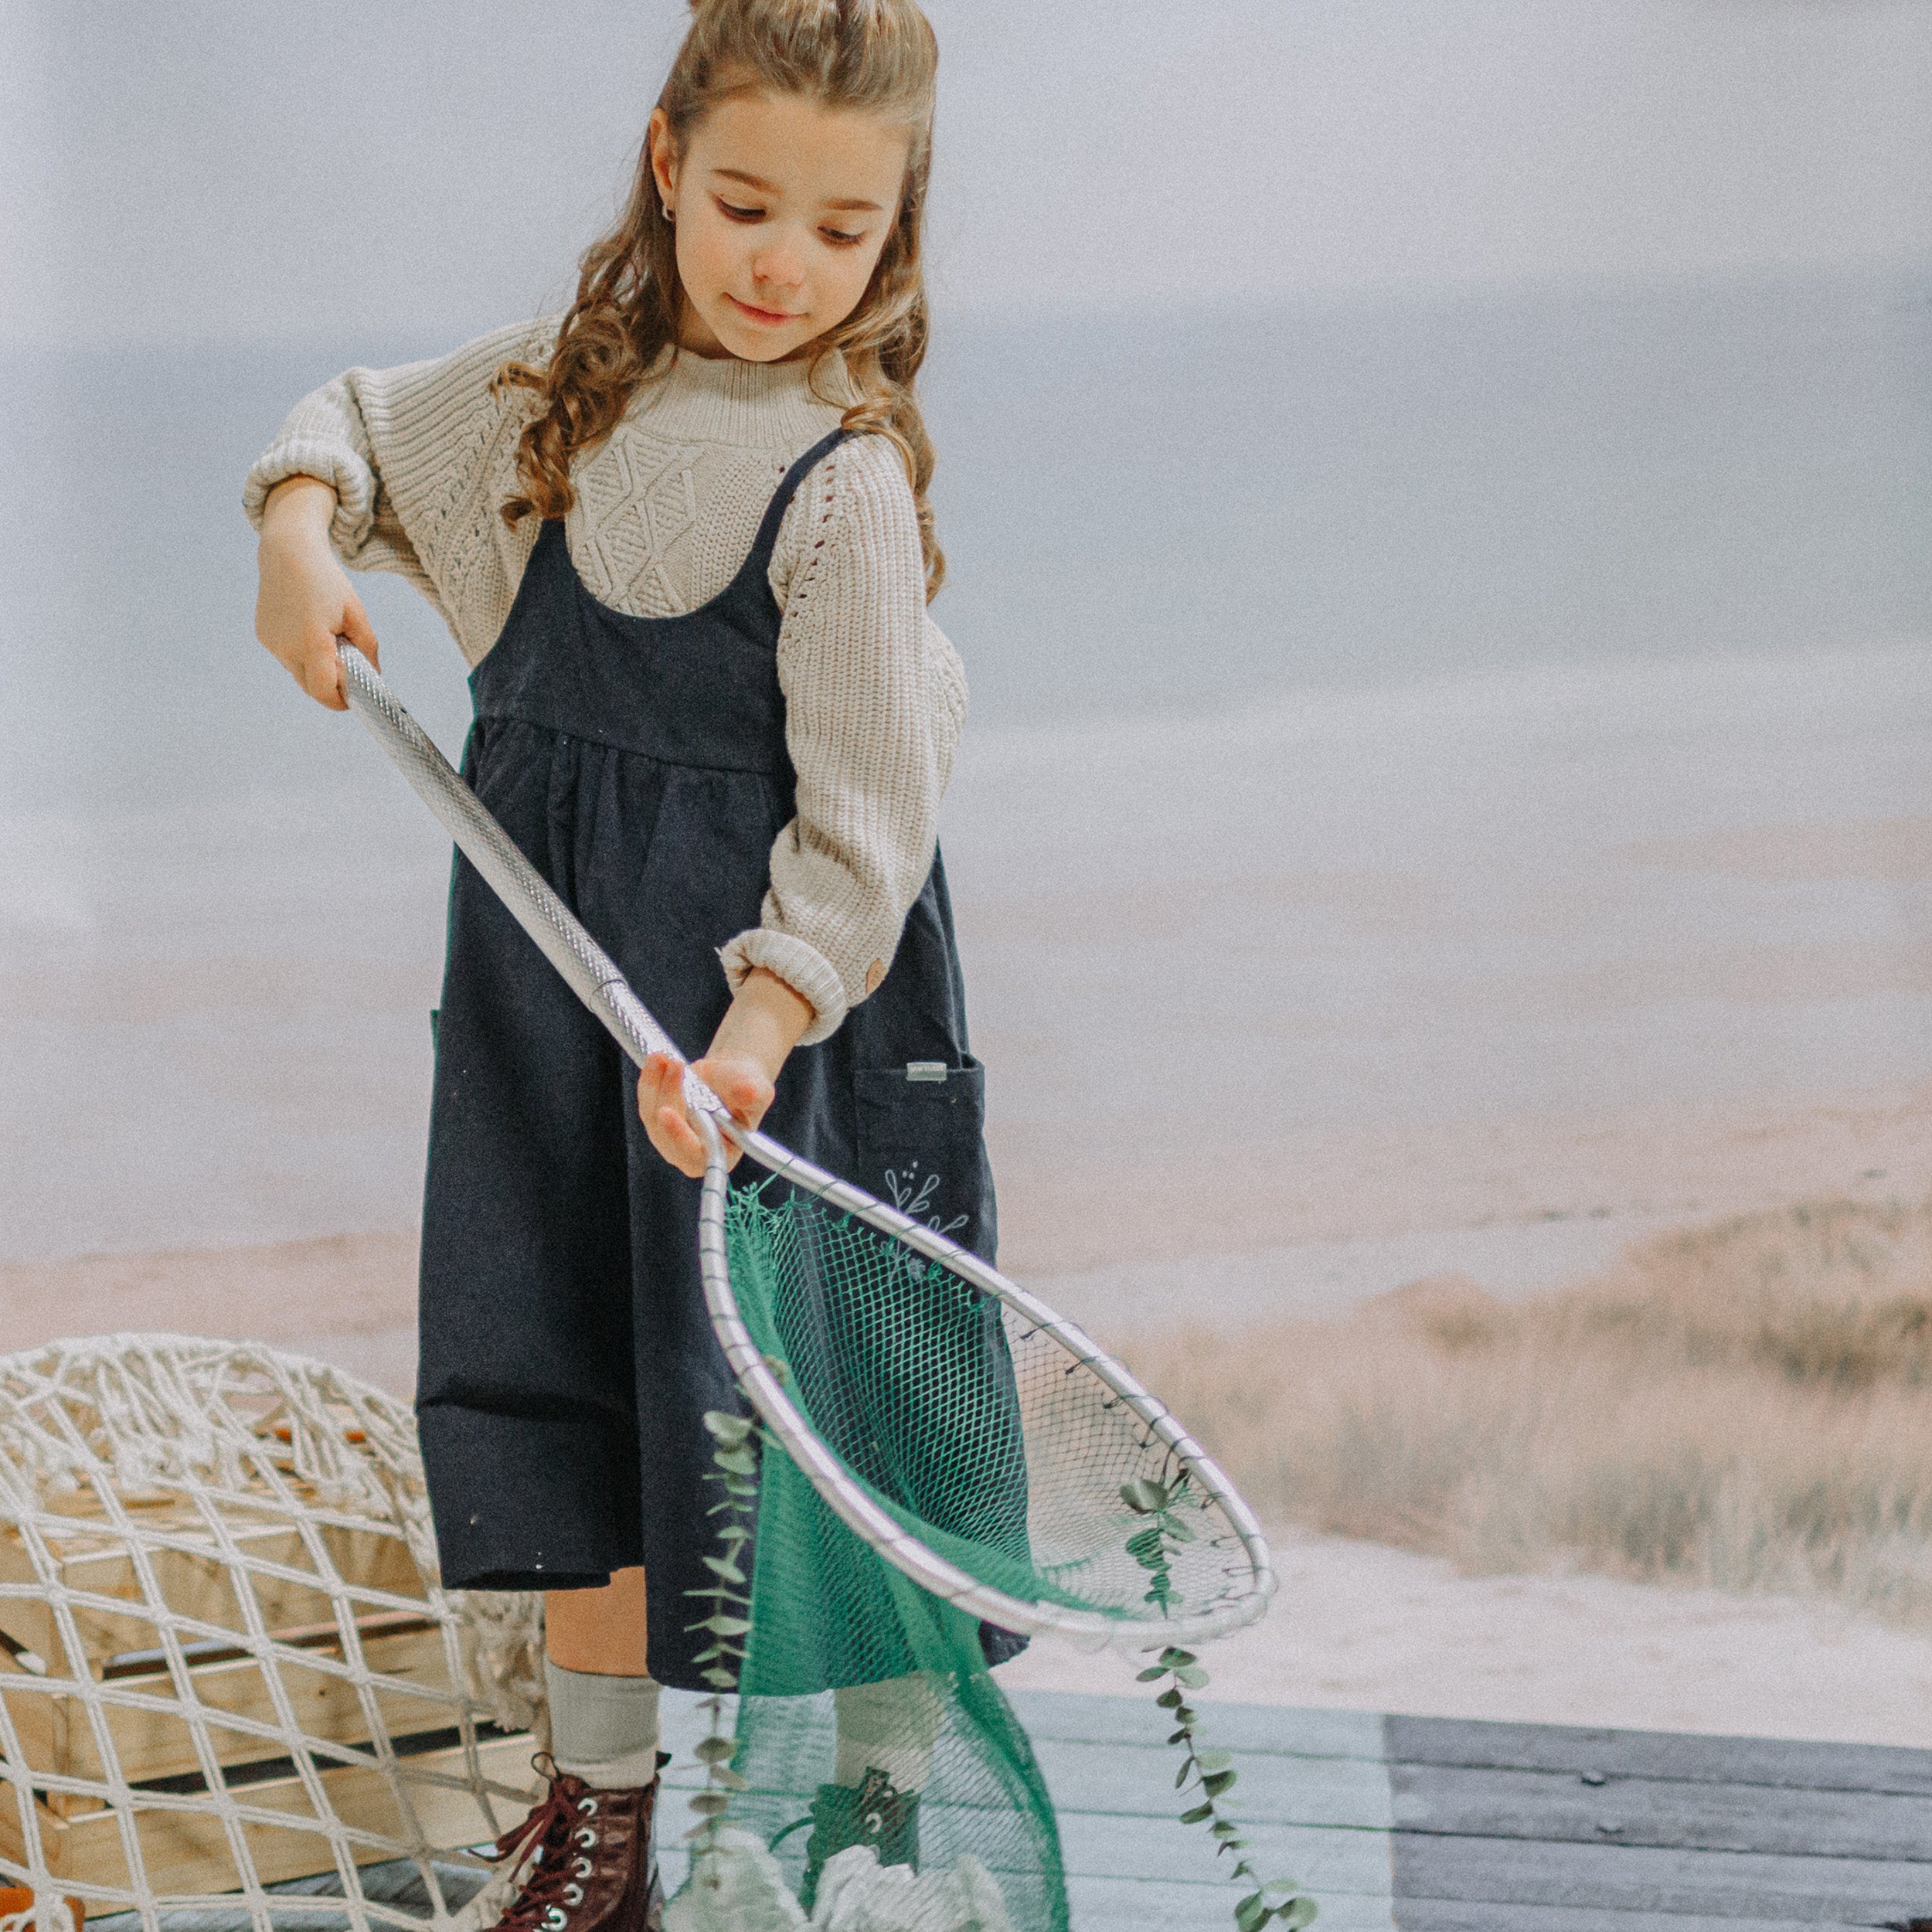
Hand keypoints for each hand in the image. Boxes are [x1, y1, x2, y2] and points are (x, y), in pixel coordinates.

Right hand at [254, 475, 378, 708]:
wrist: (289, 552)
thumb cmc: (326, 580)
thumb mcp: (356, 613)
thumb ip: (367, 648)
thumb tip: (375, 674)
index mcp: (311, 642)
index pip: (324, 691)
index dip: (340, 701)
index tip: (353, 700)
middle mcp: (286, 646)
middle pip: (310, 687)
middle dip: (329, 685)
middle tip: (346, 669)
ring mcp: (271, 642)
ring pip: (298, 673)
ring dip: (315, 668)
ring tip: (327, 640)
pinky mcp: (263, 636)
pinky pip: (286, 657)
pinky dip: (301, 654)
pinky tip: (309, 629)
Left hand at [638, 1049, 773, 1176]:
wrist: (731, 1077)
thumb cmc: (748, 1088)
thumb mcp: (758, 1089)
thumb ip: (754, 1094)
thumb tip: (748, 1093)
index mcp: (720, 1154)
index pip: (694, 1154)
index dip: (678, 1137)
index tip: (666, 1113)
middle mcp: (690, 1152)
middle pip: (665, 1133)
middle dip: (667, 1096)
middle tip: (676, 1065)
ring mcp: (670, 1137)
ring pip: (651, 1115)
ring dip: (654, 1084)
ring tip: (664, 1057)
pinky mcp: (658, 1120)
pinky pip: (646, 1101)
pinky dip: (649, 1080)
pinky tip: (656, 1061)